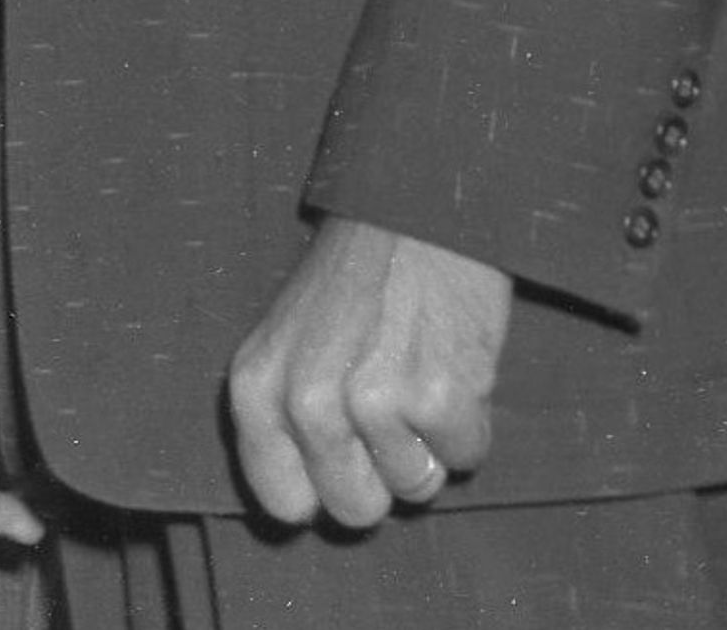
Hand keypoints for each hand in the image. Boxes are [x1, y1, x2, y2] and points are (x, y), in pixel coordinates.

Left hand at [226, 216, 511, 529]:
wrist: (415, 214)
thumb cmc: (353, 284)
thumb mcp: (287, 343)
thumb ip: (284, 419)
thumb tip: (304, 504)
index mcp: (256, 389)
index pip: (282, 502)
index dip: (324, 491)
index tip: (345, 460)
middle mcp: (305, 402)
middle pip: (355, 512)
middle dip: (383, 477)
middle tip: (390, 411)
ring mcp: (370, 402)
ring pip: (416, 488)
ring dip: (430, 444)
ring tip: (417, 373)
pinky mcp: (436, 397)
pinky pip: (467, 458)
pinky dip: (470, 424)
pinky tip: (449, 366)